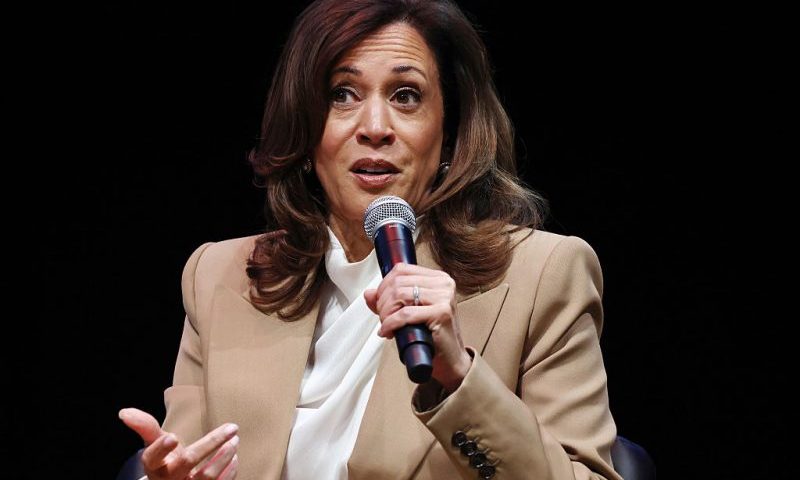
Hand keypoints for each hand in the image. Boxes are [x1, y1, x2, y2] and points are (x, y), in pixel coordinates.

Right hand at [118, 407, 239, 479]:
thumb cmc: (164, 460)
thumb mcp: (153, 444)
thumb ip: (145, 427)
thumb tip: (124, 412)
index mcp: (153, 466)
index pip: (152, 458)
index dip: (161, 449)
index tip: (173, 437)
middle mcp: (168, 479)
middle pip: (188, 461)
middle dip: (211, 443)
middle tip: (232, 428)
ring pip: (206, 476)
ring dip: (224, 456)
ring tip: (235, 440)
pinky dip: (229, 472)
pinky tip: (234, 457)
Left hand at [364, 263, 471, 391]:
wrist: (450, 359)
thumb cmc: (432, 336)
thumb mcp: (408, 313)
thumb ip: (388, 301)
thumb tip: (369, 293)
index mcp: (437, 278)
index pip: (401, 269)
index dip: (384, 285)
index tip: (380, 302)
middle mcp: (443, 284)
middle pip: (398, 283)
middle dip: (383, 303)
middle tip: (384, 318)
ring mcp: (444, 297)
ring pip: (400, 296)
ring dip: (386, 314)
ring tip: (388, 326)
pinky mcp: (441, 313)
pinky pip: (405, 314)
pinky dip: (391, 323)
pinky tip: (389, 332)